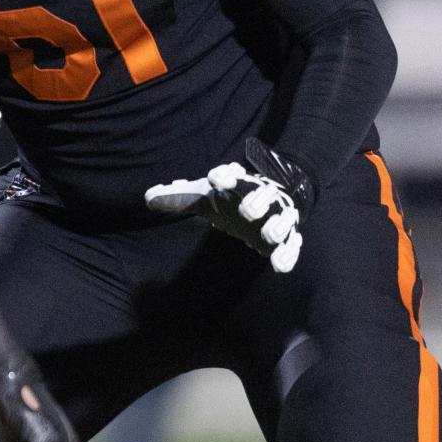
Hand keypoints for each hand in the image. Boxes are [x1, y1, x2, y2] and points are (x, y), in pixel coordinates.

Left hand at [144, 137, 306, 272]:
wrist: (266, 200)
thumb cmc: (230, 198)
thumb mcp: (205, 196)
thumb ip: (180, 198)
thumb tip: (148, 197)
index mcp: (239, 183)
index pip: (232, 175)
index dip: (225, 176)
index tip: (216, 179)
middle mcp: (261, 195)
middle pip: (263, 194)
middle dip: (256, 201)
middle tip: (247, 211)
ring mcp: (277, 214)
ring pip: (283, 217)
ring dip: (277, 225)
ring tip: (269, 235)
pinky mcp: (287, 234)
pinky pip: (292, 243)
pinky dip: (288, 253)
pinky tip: (280, 266)